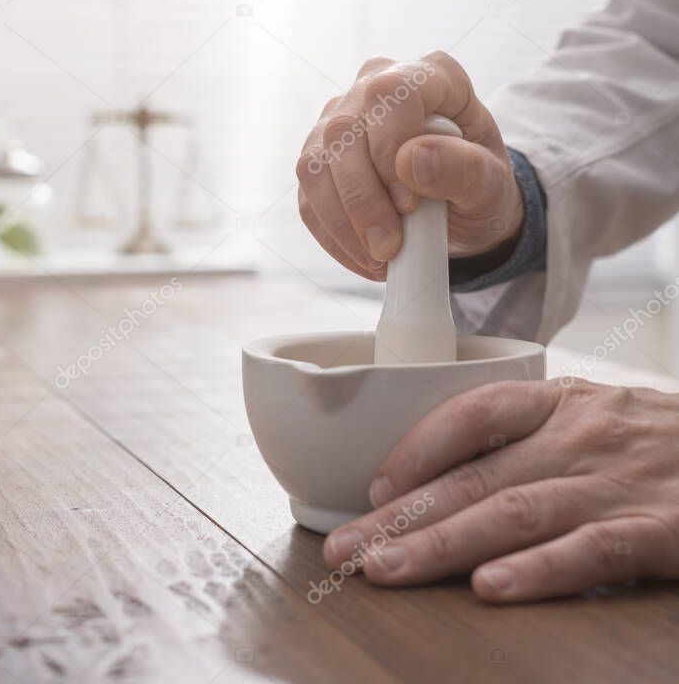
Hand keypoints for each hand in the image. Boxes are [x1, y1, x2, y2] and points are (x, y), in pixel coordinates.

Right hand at [296, 52, 523, 279]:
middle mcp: (376, 85)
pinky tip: (364, 255)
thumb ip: (465, 169)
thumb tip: (410, 160)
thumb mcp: (492, 184)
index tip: (410, 203)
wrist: (463, 211)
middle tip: (390, 247)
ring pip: (316, 165)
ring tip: (380, 257)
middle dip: (363, 200)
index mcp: (429, 75)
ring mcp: (341, 120)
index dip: (390, 148)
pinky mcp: (320, 159)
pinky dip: (333, 235)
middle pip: (343, 131)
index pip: (389, 93)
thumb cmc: (480, 186)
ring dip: (343, 222)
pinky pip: (308, 197)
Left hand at [323, 379, 678, 601]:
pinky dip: (538, 570)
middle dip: (404, 515)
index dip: (417, 449)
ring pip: (516, 513)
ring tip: (390, 569)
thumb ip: (528, 436)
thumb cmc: (655, 440)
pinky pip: (591, 552)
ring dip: (444, 544)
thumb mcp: (593, 415)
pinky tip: (491, 589)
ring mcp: (616, 484)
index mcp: (559, 403)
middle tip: (346, 549)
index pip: (474, 413)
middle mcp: (578, 437)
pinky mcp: (658, 531)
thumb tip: (443, 473)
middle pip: (476, 475)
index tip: (373, 489)